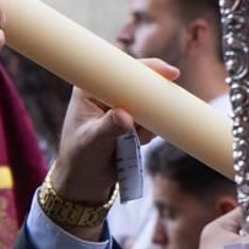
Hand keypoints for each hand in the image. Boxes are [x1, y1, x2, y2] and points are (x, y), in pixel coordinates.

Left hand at [49, 58, 174, 239]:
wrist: (85, 181)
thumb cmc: (79, 158)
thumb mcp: (92, 142)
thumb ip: (108, 128)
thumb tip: (126, 116)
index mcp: (90, 88)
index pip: (120, 70)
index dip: (146, 68)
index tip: (169, 74)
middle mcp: (106, 92)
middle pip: (140, 83)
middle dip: (152, 98)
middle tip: (150, 119)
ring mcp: (120, 107)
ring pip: (149, 104)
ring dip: (149, 120)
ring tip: (132, 140)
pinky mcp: (132, 122)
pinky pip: (151, 121)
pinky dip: (150, 131)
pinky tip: (135, 143)